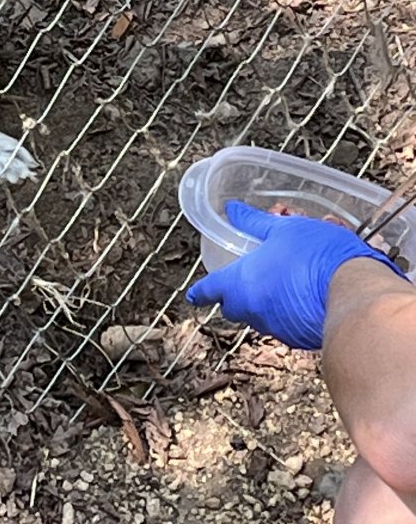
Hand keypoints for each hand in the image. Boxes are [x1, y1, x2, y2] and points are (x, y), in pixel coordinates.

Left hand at [186, 201, 407, 348]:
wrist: (355, 291)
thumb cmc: (316, 255)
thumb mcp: (283, 229)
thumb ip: (253, 222)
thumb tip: (233, 210)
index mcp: (242, 284)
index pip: (210, 289)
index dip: (201, 291)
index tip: (193, 295)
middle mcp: (254, 311)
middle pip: (234, 306)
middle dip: (235, 295)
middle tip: (247, 277)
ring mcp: (278, 328)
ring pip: (262, 316)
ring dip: (266, 301)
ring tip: (284, 278)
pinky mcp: (301, 338)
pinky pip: (286, 324)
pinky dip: (288, 311)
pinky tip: (304, 295)